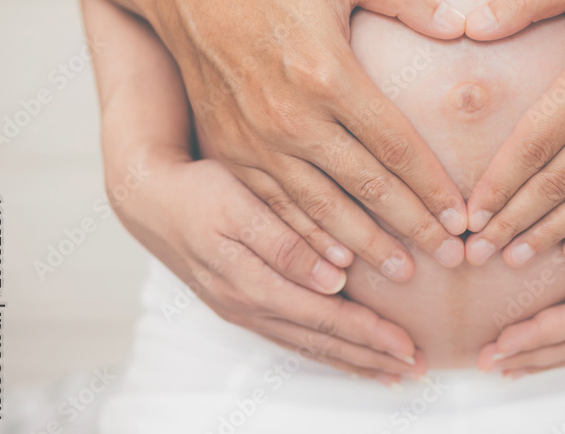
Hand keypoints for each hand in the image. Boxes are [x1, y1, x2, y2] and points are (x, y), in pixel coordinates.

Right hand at [111, 148, 425, 384]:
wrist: (149, 197)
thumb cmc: (200, 191)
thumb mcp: (240, 206)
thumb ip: (286, 244)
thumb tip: (333, 280)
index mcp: (253, 283)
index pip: (324, 318)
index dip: (369, 334)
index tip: (408, 345)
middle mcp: (249, 306)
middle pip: (320, 341)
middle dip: (371, 357)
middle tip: (415, 369)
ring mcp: (243, 309)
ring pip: (306, 345)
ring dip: (351, 360)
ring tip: (391, 373)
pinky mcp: (241, 304)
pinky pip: (290, 337)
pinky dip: (324, 350)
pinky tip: (345, 355)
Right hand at [156, 0, 468, 277]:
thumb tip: (462, 25)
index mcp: (328, 73)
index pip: (395, 145)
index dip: (432, 185)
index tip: (461, 215)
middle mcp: (293, 118)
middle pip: (367, 187)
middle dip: (413, 226)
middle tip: (450, 256)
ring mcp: (258, 141)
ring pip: (323, 209)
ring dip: (366, 245)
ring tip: (402, 273)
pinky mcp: (231, 152)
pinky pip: (278, 208)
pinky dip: (309, 239)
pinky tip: (335, 264)